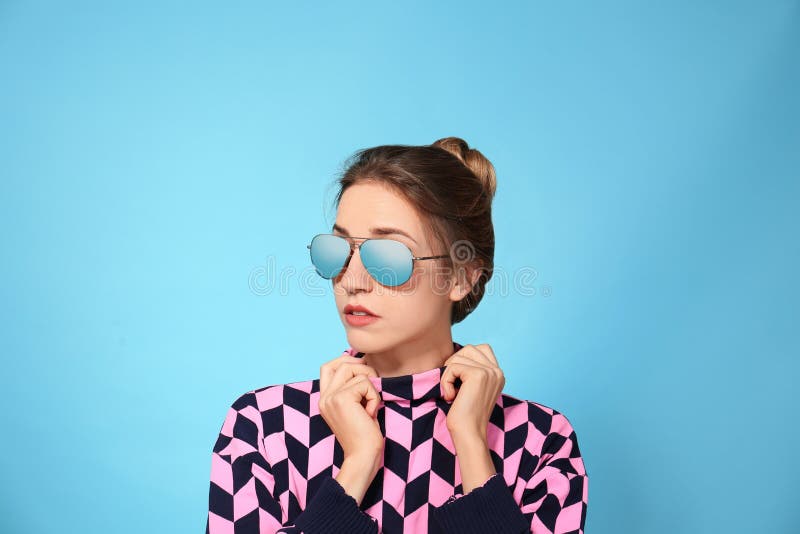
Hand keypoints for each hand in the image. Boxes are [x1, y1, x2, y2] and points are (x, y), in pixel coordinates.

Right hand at [318, 352, 384, 472]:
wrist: (362, 457)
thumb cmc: (364, 434)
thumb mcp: (355, 407)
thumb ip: (352, 388)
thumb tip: (364, 363)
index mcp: (324, 399)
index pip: (328, 367)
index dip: (345, 361)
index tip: (362, 368)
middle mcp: (324, 397)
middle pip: (342, 363)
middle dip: (362, 368)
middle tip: (373, 384)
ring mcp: (331, 397)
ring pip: (355, 370)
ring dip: (370, 385)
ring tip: (371, 404)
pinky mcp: (342, 399)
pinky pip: (365, 383)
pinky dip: (374, 396)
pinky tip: (371, 413)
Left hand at [440, 344, 504, 442]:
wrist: (469, 434)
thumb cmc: (465, 415)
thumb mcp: (472, 388)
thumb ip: (471, 370)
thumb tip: (454, 353)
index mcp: (498, 374)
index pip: (480, 348)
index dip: (464, 359)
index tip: (459, 381)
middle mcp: (497, 371)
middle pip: (469, 349)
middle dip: (455, 363)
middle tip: (453, 385)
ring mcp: (490, 372)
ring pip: (459, 356)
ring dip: (449, 374)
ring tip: (453, 392)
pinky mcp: (478, 375)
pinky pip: (452, 367)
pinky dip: (446, 381)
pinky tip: (451, 397)